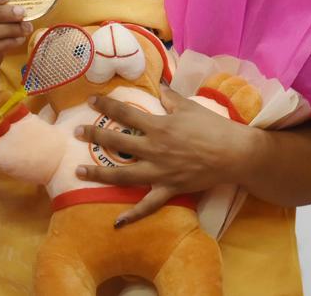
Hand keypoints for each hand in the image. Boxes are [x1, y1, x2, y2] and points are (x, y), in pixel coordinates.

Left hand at [74, 89, 258, 226]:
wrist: (233, 153)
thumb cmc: (213, 127)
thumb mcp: (191, 107)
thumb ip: (171, 99)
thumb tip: (161, 87)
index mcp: (159, 126)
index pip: (126, 114)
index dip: (107, 106)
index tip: (91, 101)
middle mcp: (154, 149)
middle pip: (117, 142)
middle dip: (94, 135)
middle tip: (76, 132)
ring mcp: (159, 172)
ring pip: (122, 175)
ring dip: (99, 174)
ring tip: (79, 172)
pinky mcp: (169, 189)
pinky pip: (147, 205)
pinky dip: (132, 215)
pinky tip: (117, 222)